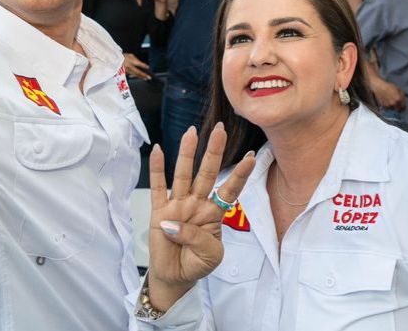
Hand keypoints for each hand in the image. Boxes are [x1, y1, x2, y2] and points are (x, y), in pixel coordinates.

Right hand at [123, 52, 151, 80]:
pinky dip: (136, 76)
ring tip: (145, 78)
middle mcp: (128, 66)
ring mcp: (126, 71)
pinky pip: (131, 75)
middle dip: (143, 75)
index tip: (148, 67)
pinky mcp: (124, 73)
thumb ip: (136, 59)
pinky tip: (139, 77)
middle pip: (137, 72)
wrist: (114, 60)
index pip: (138, 63)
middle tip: (149, 77)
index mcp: (130, 60)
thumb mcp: (130, 55)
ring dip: (140, 76)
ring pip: (134, 74)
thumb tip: (141, 64)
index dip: (143, 66)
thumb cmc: (123, 57)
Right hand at [147, 124, 255, 309]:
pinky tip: (159, 150)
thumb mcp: (210, 256)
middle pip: (207, 173)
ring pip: (183, 174)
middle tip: (220, 130)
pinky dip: (157, 169)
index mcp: (214, 213)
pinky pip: (158, 187)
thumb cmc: (196, 263)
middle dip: (214, 152)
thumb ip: (199, 239)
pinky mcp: (159, 211)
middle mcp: (197, 203)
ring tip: (191, 132)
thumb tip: (174, 223)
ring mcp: (178, 205)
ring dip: (187, 153)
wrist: (176, 278)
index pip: (230, 190)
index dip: (240, 175)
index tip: (251, 157)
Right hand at [370, 75, 406, 110]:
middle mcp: (394, 104)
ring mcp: (388, 106)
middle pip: (398, 110)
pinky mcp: (383, 106)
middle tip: (397, 105)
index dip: (403, 106)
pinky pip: (388, 108)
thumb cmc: (389, 86)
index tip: (402, 105)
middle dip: (399, 108)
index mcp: (399, 99)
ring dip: (393, 107)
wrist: (379, 86)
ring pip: (393, 109)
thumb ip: (402, 95)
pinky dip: (388, 106)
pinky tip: (387, 102)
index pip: (404, 107)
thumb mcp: (398, 88)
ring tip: (391, 102)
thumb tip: (404, 100)